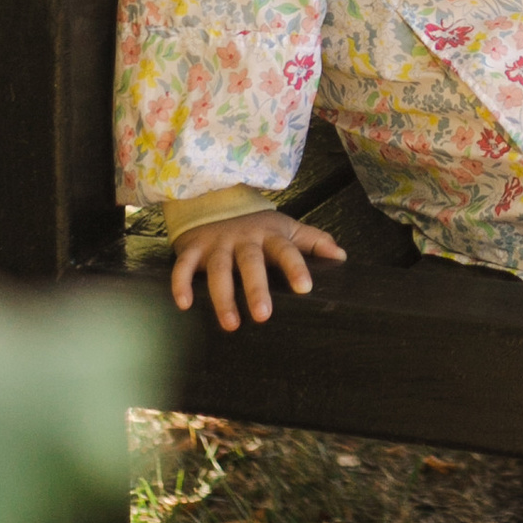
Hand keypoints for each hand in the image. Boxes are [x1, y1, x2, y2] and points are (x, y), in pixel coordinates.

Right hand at [168, 209, 347, 330]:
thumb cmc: (256, 224)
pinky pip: (183, 267)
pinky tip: (184, 305)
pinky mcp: (192, 248)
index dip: (296, 268)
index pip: (286, 251)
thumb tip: (341, 256)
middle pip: (251, 263)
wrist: (214, 197)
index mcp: (269, 235)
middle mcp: (243, 239)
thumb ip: (312, 241)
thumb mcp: (285, 228)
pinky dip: (181, 284)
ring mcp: (216, 243)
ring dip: (223, 297)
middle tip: (263, 316)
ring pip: (218, 270)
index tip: (305, 288)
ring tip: (231, 325)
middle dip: (256, 289)